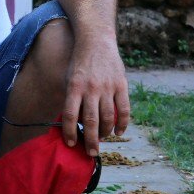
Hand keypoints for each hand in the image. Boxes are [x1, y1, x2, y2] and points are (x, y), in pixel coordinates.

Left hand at [61, 38, 130, 156]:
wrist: (96, 41)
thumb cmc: (79, 63)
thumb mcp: (69, 78)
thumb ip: (72, 99)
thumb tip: (74, 124)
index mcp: (74, 87)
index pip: (70, 115)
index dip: (69, 132)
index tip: (71, 143)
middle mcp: (91, 88)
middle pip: (90, 121)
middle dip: (90, 140)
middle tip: (90, 153)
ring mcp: (108, 87)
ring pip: (108, 117)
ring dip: (105, 132)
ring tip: (102, 139)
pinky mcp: (121, 84)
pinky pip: (124, 109)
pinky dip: (123, 123)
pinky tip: (118, 132)